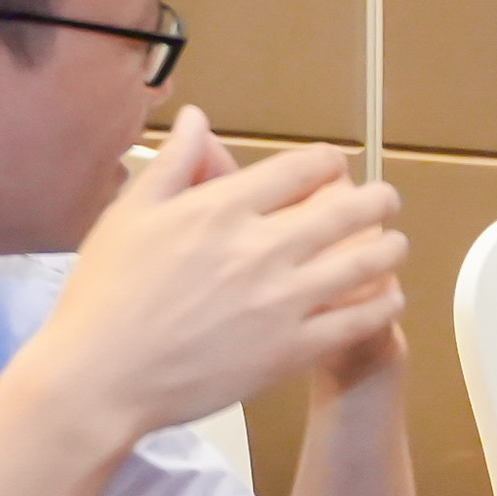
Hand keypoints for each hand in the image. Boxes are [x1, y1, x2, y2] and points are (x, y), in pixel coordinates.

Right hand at [33, 114, 406, 443]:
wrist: (100, 377)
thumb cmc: (106, 295)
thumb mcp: (129, 214)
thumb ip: (172, 162)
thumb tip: (196, 118)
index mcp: (223, 207)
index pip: (303, 168)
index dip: (329, 163)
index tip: (335, 168)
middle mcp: (261, 247)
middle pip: (347, 209)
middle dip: (376, 201)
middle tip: (385, 202)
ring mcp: (281, 301)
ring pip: (364, 262)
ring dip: (390, 248)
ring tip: (396, 245)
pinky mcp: (289, 350)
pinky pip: (357, 321)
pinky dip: (382, 304)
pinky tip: (389, 297)